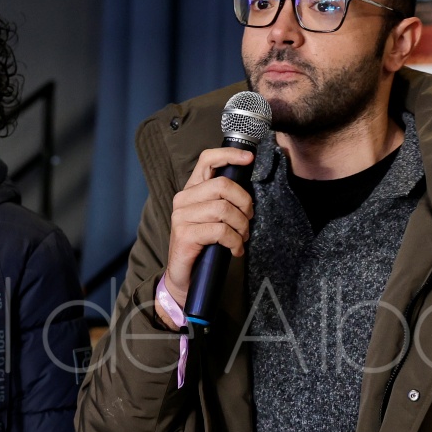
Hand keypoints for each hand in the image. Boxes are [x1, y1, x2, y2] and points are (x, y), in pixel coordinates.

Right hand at [157, 147, 254, 329]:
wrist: (185, 277)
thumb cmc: (203, 245)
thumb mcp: (213, 218)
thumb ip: (224, 200)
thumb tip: (248, 190)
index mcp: (192, 190)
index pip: (207, 160)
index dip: (229, 154)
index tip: (249, 158)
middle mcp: (183, 199)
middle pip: (223, 185)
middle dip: (244, 202)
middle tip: (249, 219)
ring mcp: (182, 217)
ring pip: (224, 209)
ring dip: (241, 226)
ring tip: (241, 238)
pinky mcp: (185, 235)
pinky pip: (220, 231)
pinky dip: (235, 242)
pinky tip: (235, 250)